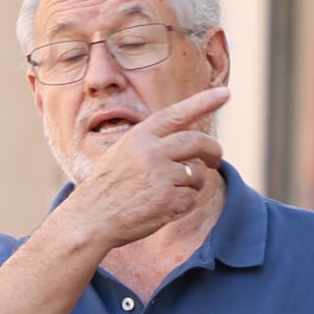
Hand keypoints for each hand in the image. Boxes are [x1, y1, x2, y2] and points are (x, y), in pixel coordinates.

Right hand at [50, 84, 229, 256]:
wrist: (88, 221)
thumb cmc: (106, 189)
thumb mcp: (122, 155)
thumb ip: (152, 145)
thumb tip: (190, 141)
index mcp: (139, 137)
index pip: (176, 114)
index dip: (202, 102)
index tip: (224, 93)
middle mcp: (151, 152)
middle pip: (198, 142)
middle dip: (213, 150)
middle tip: (215, 159)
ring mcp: (161, 176)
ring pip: (197, 173)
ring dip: (191, 185)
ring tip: (165, 195)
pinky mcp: (169, 200)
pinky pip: (192, 198)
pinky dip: (183, 205)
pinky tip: (161, 209)